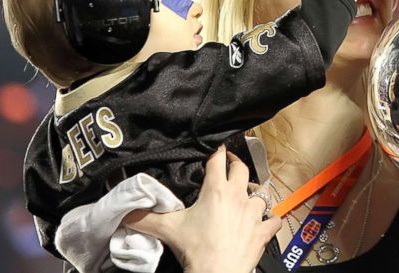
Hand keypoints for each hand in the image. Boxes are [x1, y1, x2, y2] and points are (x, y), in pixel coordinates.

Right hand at [124, 146, 281, 272]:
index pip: (217, 160)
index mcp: (217, 191)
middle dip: (235, 164)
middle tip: (229, 165)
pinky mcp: (263, 231)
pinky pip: (274, 220)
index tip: (215, 148)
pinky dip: (271, 219)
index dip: (216, 152)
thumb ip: (145, 218)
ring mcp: (254, 213)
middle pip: (242, 169)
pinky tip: (267, 221)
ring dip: (254, 193)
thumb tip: (124, 212)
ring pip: (261, 193)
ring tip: (247, 195)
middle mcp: (239, 197)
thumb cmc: (195, 250)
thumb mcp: (168, 230)